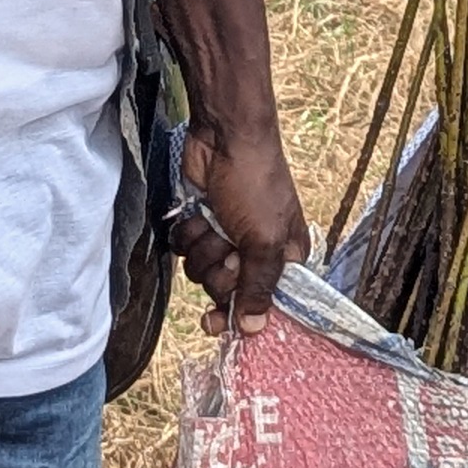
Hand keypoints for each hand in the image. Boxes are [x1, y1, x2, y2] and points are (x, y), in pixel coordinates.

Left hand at [177, 115, 307, 335]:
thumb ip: (259, 287)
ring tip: (213, 221)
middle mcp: (255, 254)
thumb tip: (254, 329)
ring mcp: (226, 240)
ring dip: (201, 247)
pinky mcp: (202, 226)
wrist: (224, 138)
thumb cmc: (256, 184)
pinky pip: (183, 251)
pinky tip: (198, 214)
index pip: (263, 305)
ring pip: (201, 272)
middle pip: (225, 292)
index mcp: (284, 260)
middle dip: (218, 269)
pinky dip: (186, 234)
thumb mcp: (265, 240)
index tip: (218, 324)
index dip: (239, 314)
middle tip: (227, 246)